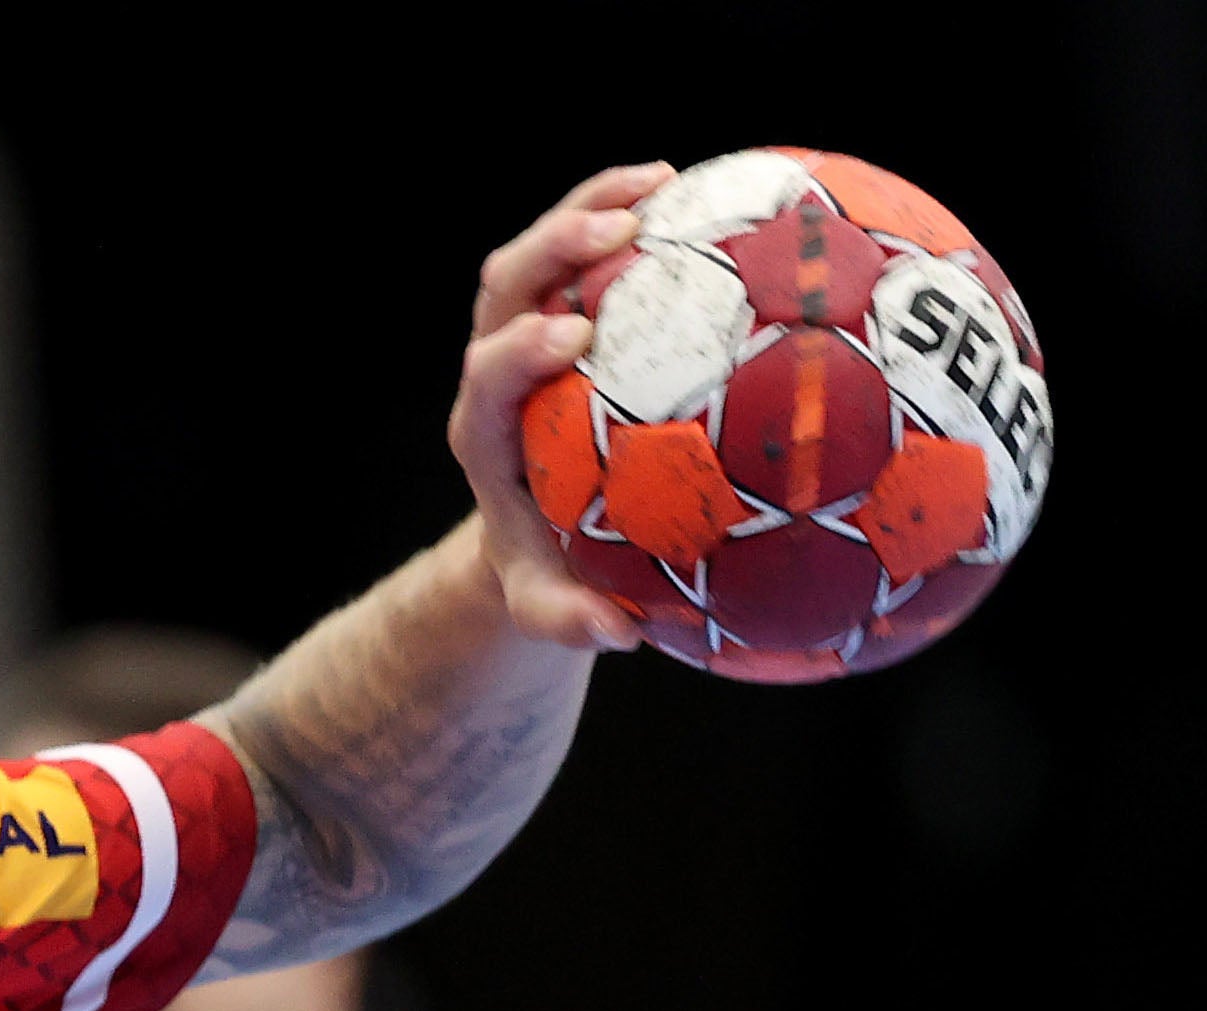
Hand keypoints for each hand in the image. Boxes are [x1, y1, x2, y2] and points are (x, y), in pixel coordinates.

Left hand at [448, 163, 675, 651]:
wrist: (528, 532)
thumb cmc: (545, 567)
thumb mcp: (547, 604)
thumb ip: (570, 618)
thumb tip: (617, 633)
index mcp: (488, 431)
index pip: (487, 374)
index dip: (517, 348)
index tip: (567, 338)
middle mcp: (501, 367)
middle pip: (504, 285)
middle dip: (553, 247)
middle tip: (620, 225)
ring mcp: (532, 331)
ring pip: (547, 252)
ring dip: (596, 203)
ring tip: (669, 180)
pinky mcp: (571, 314)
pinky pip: (605, 256)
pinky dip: (648, 223)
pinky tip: (719, 202)